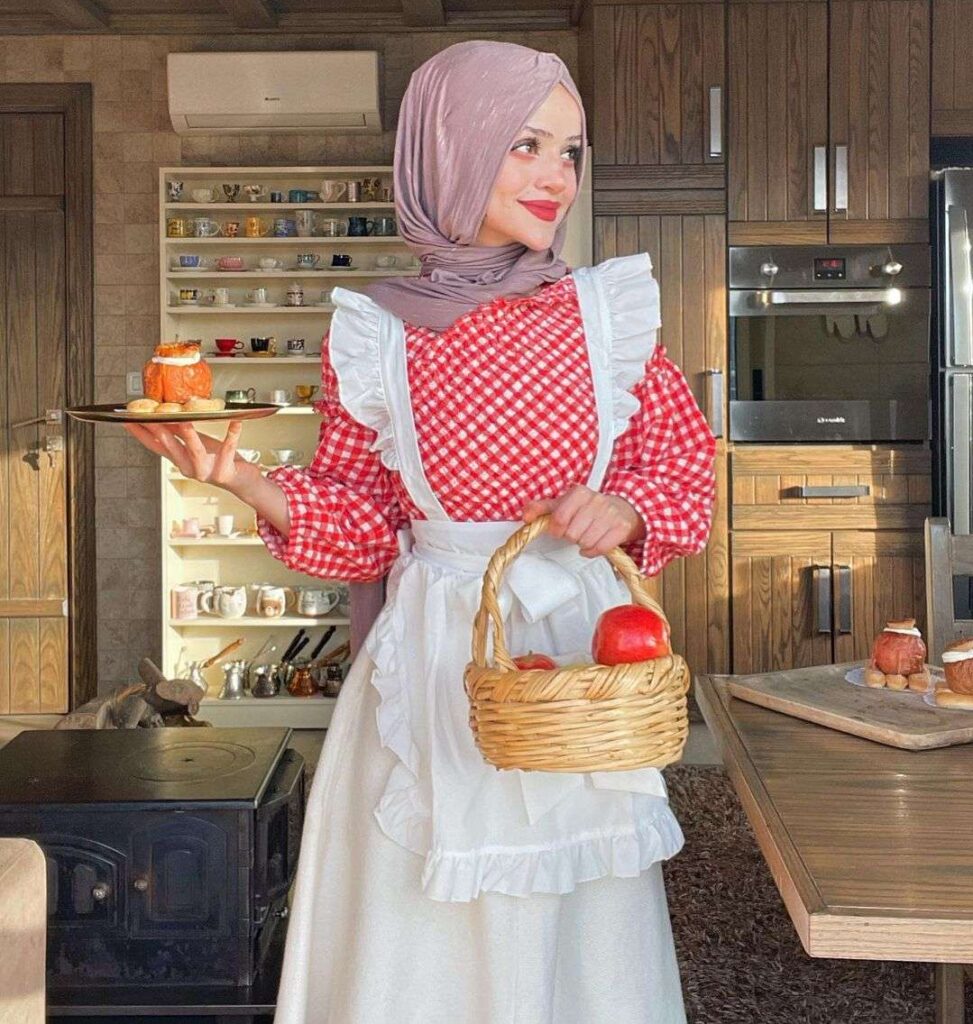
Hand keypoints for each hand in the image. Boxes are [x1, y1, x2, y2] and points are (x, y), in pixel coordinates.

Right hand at [122, 421, 261, 497]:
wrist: (242, 481)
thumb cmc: (219, 461)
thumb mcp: (197, 445)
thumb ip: (181, 432)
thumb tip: (166, 414)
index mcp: (179, 460)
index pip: (155, 445)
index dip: (139, 434)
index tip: (126, 420)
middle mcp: (188, 467)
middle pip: (170, 447)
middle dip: (159, 430)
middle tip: (149, 415)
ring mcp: (206, 471)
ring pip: (194, 451)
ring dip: (189, 435)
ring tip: (186, 420)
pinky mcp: (224, 472)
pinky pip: (228, 450)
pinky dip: (232, 436)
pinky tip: (236, 423)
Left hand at [522, 484, 645, 557]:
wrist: (623, 509)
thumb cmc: (588, 509)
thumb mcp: (564, 504)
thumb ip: (541, 509)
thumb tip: (526, 516)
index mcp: (579, 493)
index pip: (559, 519)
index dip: (556, 530)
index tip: (559, 530)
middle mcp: (596, 500)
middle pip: (572, 534)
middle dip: (571, 537)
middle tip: (577, 532)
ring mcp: (610, 514)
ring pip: (585, 542)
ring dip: (583, 544)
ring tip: (587, 535)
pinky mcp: (621, 528)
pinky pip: (600, 549)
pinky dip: (593, 551)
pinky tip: (593, 544)